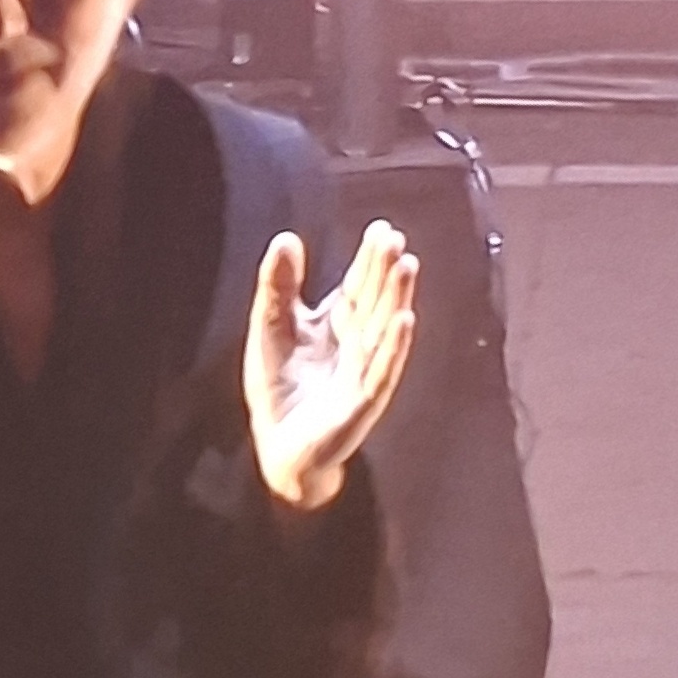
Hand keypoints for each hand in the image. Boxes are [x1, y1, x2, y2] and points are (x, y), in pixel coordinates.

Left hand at [242, 220, 417, 510]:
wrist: (279, 448)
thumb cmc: (279, 388)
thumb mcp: (271, 327)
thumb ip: (278, 285)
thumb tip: (286, 237)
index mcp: (337, 325)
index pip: (357, 286)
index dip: (369, 260)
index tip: (381, 229)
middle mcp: (356, 345)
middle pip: (374, 302)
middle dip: (385, 272)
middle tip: (395, 241)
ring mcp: (363, 373)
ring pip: (383, 330)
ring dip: (396, 299)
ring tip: (406, 267)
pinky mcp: (362, 402)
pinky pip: (382, 370)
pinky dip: (394, 346)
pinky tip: (404, 320)